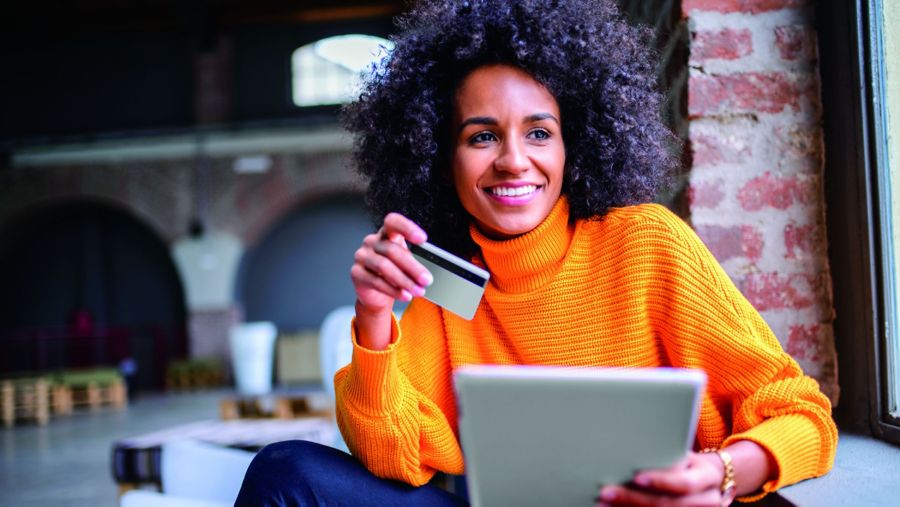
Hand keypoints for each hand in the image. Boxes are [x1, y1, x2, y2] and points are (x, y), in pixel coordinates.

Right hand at [350, 212, 433, 316]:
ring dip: (404, 281)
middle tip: (426, 279)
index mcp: (386, 233)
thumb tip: (427, 273)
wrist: (376, 293)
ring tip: (418, 290)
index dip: (407, 228)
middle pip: (392, 250)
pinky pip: (376, 281)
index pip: (393, 222)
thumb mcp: (406, 264)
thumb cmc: (394, 272)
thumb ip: (414, 262)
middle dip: (413, 267)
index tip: (423, 239)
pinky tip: (405, 295)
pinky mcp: (356, 273)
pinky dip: (393, 290)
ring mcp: (362, 256)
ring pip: (384, 266)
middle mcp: (372, 241)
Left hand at [598, 452, 724, 505]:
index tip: (636, 477)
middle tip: (606, 492)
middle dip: (633, 499)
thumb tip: (629, 448)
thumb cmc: (689, 462)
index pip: (684, 483)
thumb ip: (667, 454)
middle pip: (669, 504)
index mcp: (707, 478)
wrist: (710, 482)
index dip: (660, 481)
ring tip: (604, 503)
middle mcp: (707, 500)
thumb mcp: (685, 454)